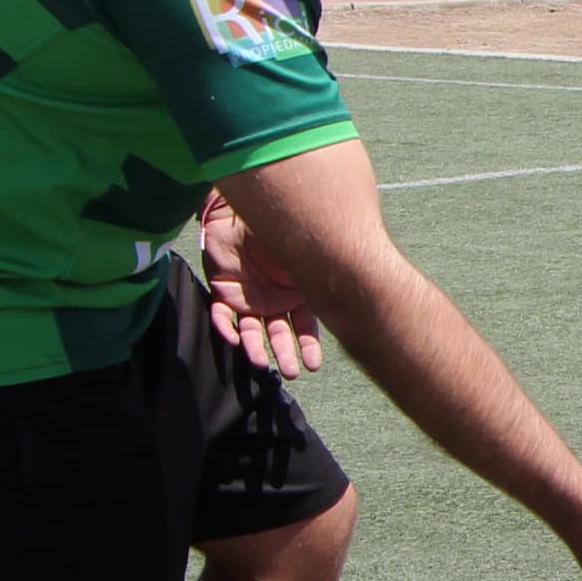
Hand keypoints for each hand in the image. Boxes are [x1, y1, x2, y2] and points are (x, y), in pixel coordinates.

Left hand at [199, 193, 322, 374]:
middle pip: (280, 334)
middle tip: (289, 371)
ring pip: (251, 331)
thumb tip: (359, 286)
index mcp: (296, 294)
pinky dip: (225, 328)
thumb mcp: (305, 253)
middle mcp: (274, 301)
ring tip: (261, 363)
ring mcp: (248, 299)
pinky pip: (222, 315)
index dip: (308, 347)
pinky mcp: (224, 292)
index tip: (312, 366)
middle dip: (285, 353)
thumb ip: (320, 271)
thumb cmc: (280, 228)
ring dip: (256, 348)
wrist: (242, 209)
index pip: (305, 327)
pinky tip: (233, 339)